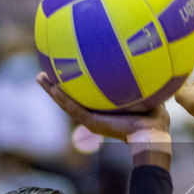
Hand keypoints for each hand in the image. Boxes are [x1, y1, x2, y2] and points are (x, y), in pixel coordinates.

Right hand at [36, 73, 170, 139]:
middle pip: (69, 100)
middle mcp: (94, 116)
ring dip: (52, 91)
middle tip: (42, 74)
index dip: (72, 86)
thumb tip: (144, 60)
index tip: (63, 72)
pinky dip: (62, 99)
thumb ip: (141, 80)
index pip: (83, 97)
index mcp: (103, 111)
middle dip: (55, 87)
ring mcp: (92, 120)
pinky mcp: (93, 122)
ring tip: (39, 77)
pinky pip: (74, 109)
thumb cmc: (153, 118)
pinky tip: (53, 87)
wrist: (152, 133)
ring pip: (66, 104)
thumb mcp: (146, 93)